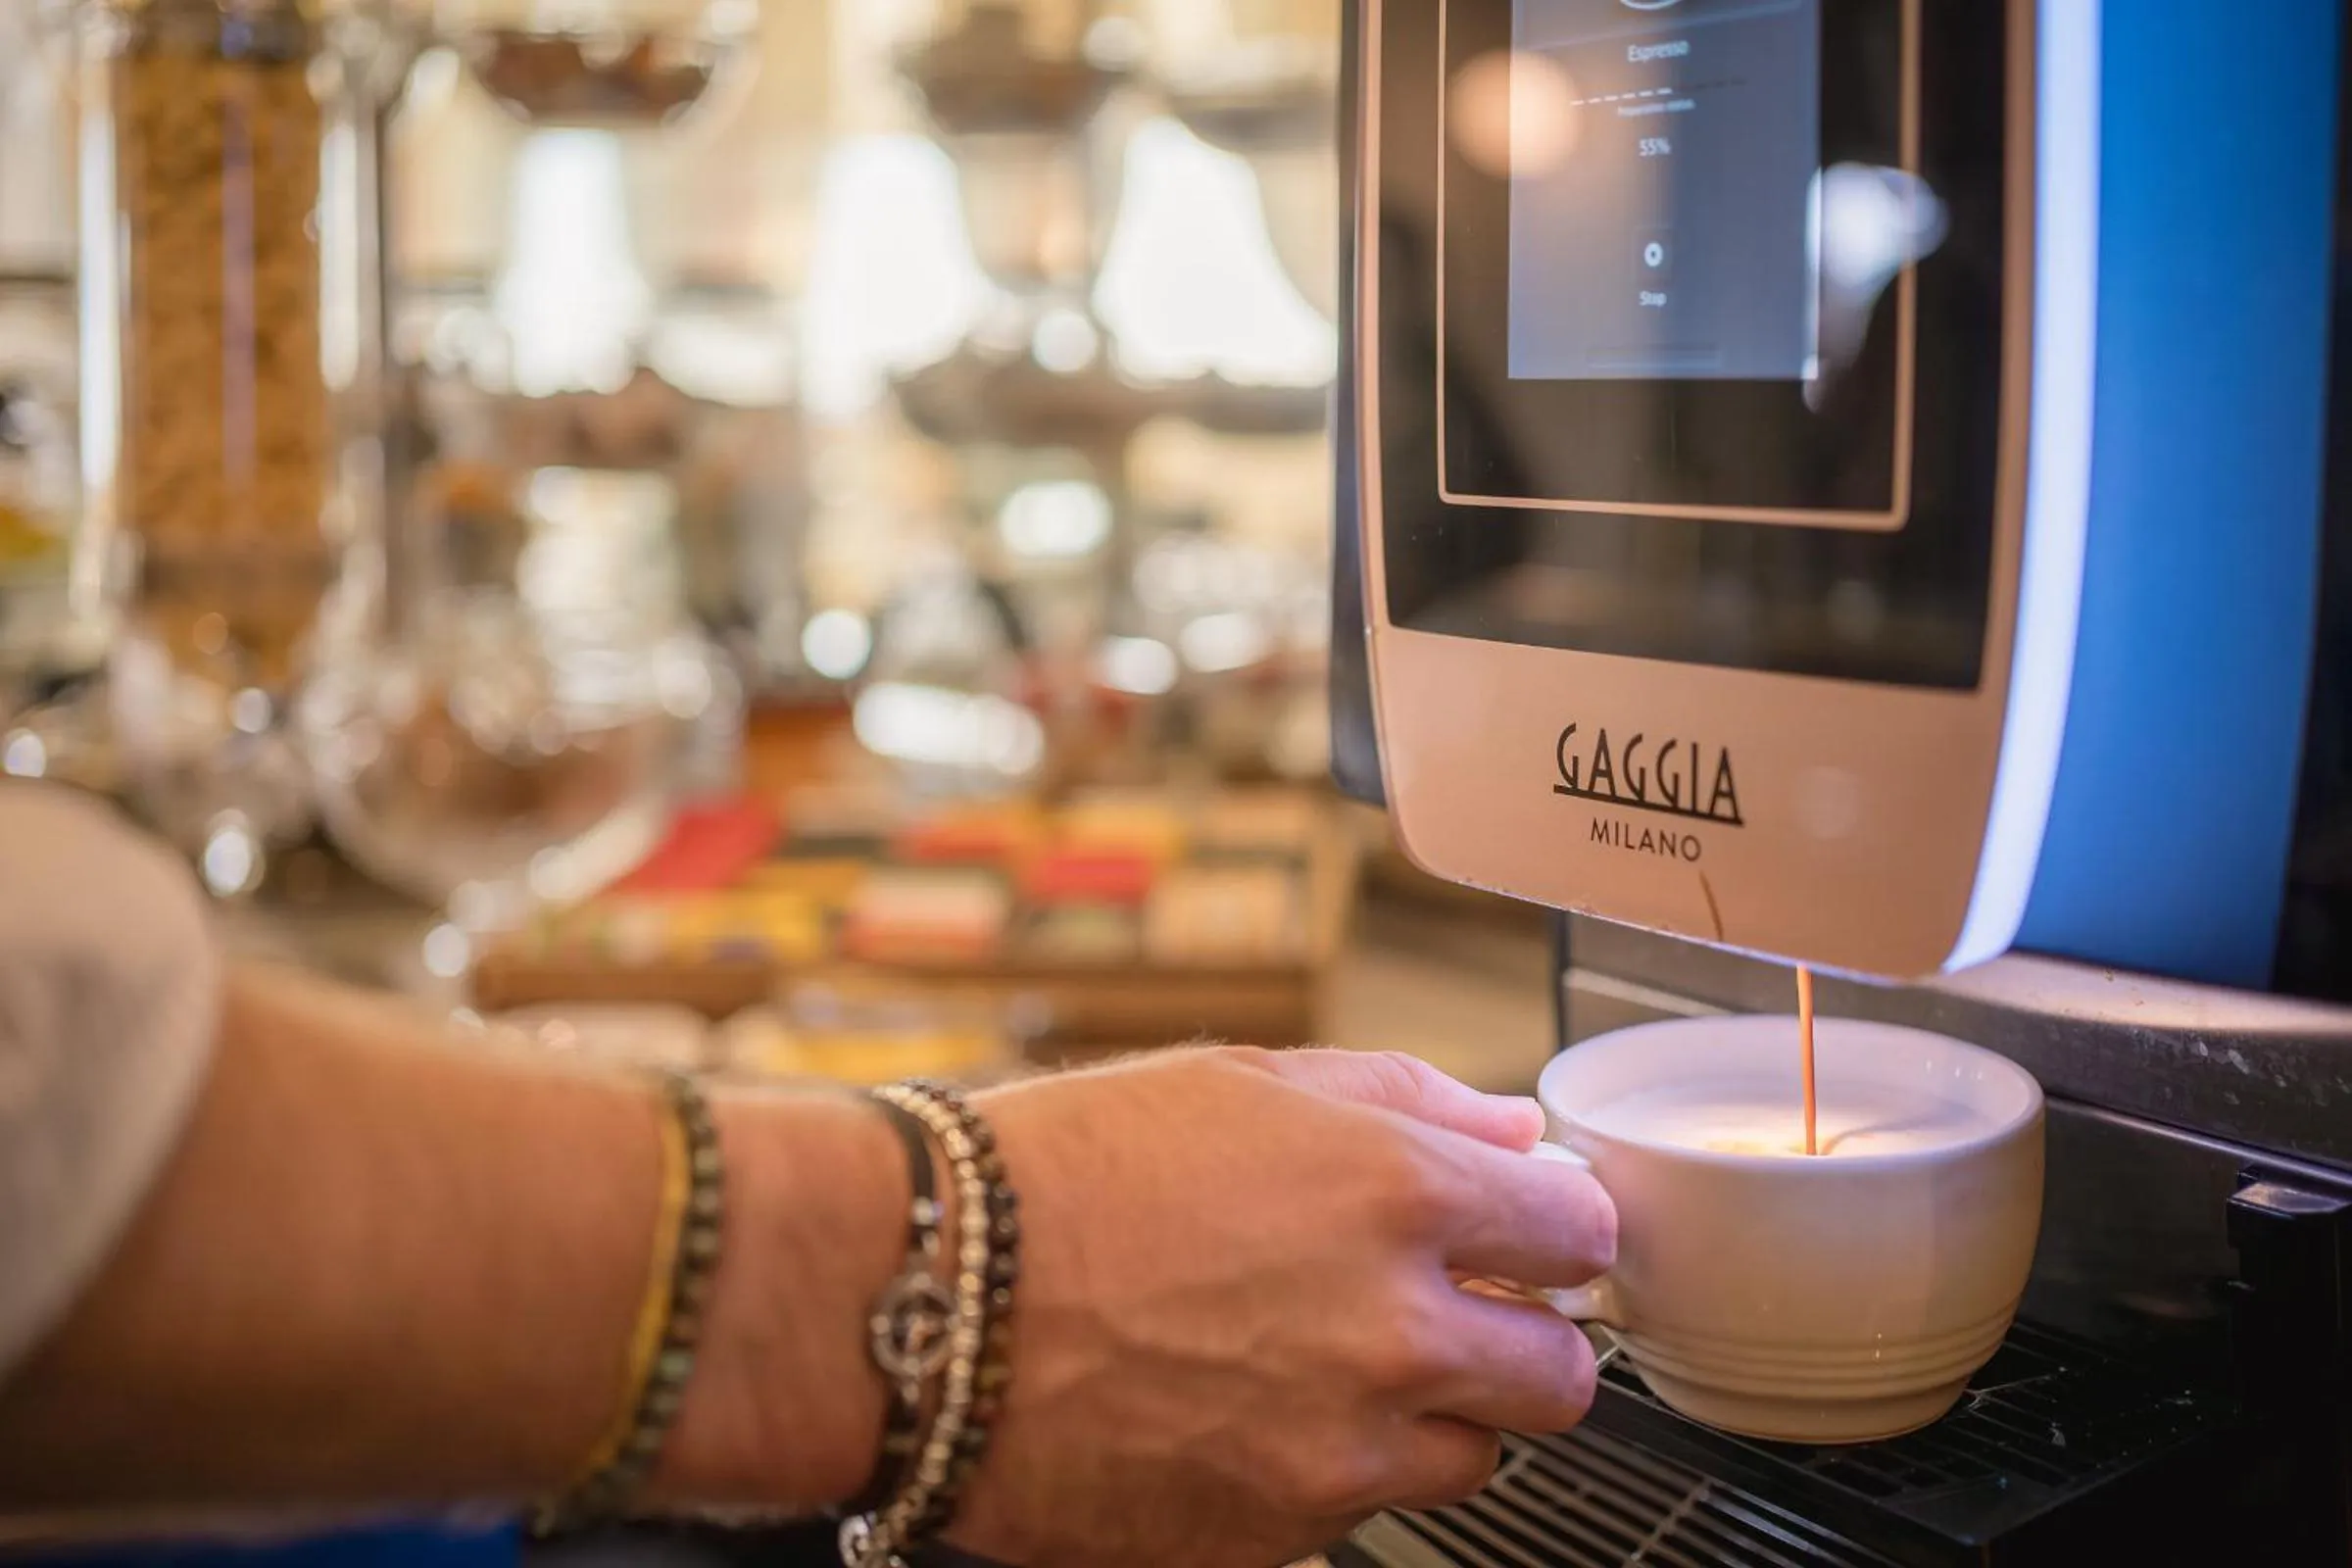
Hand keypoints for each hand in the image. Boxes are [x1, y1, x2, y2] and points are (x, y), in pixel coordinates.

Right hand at [949, 1048, 1616, 1567]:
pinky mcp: (1273, 1539)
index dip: (1558, 1229)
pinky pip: (1358, 1515)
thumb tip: (1509, 1132)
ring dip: (1433, 1414)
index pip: (1580, 1233)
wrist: (920, 1303)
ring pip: (1473, 1456)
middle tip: (1452, 1311)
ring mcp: (1335, 1455)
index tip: (1532, 1233)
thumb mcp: (1238, 1081)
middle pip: (1562, 1374)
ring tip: (1326, 1363)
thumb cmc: (1061, 1174)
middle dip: (1523, 1339)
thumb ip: (1403, 1098)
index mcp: (1394, 1195)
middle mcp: (1390, 1334)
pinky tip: (1246, 1411)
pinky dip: (1330, 1472)